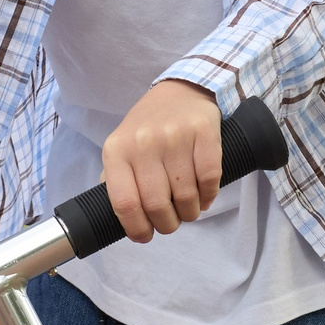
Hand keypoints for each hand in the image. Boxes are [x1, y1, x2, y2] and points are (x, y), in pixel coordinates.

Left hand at [101, 80, 223, 242]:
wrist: (182, 89)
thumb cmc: (149, 125)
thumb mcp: (122, 146)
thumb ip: (115, 179)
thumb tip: (116, 216)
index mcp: (117, 150)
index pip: (124, 204)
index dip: (137, 229)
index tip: (146, 235)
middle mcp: (144, 142)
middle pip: (157, 205)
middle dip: (167, 224)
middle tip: (172, 223)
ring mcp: (175, 136)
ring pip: (186, 196)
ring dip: (190, 212)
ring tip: (189, 209)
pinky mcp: (204, 131)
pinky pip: (209, 179)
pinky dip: (208, 196)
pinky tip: (204, 196)